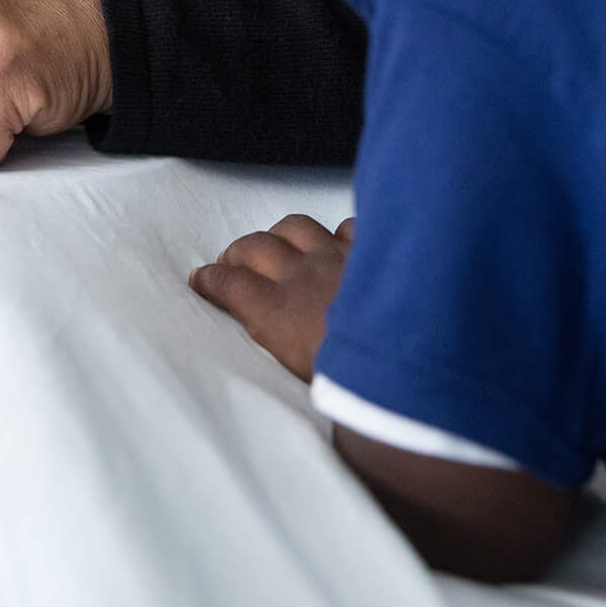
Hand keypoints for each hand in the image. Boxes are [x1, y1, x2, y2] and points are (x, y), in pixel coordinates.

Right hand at [190, 214, 354, 381]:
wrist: (405, 355)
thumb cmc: (351, 380)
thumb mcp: (298, 373)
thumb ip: (280, 344)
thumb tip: (273, 337)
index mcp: (275, 309)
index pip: (229, 284)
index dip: (210, 279)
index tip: (200, 279)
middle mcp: (299, 274)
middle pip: (255, 246)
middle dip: (237, 251)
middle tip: (232, 261)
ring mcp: (335, 256)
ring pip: (295, 227)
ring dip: (281, 234)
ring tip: (278, 244)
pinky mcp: (368, 251)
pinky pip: (347, 228)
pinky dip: (338, 234)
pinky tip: (338, 243)